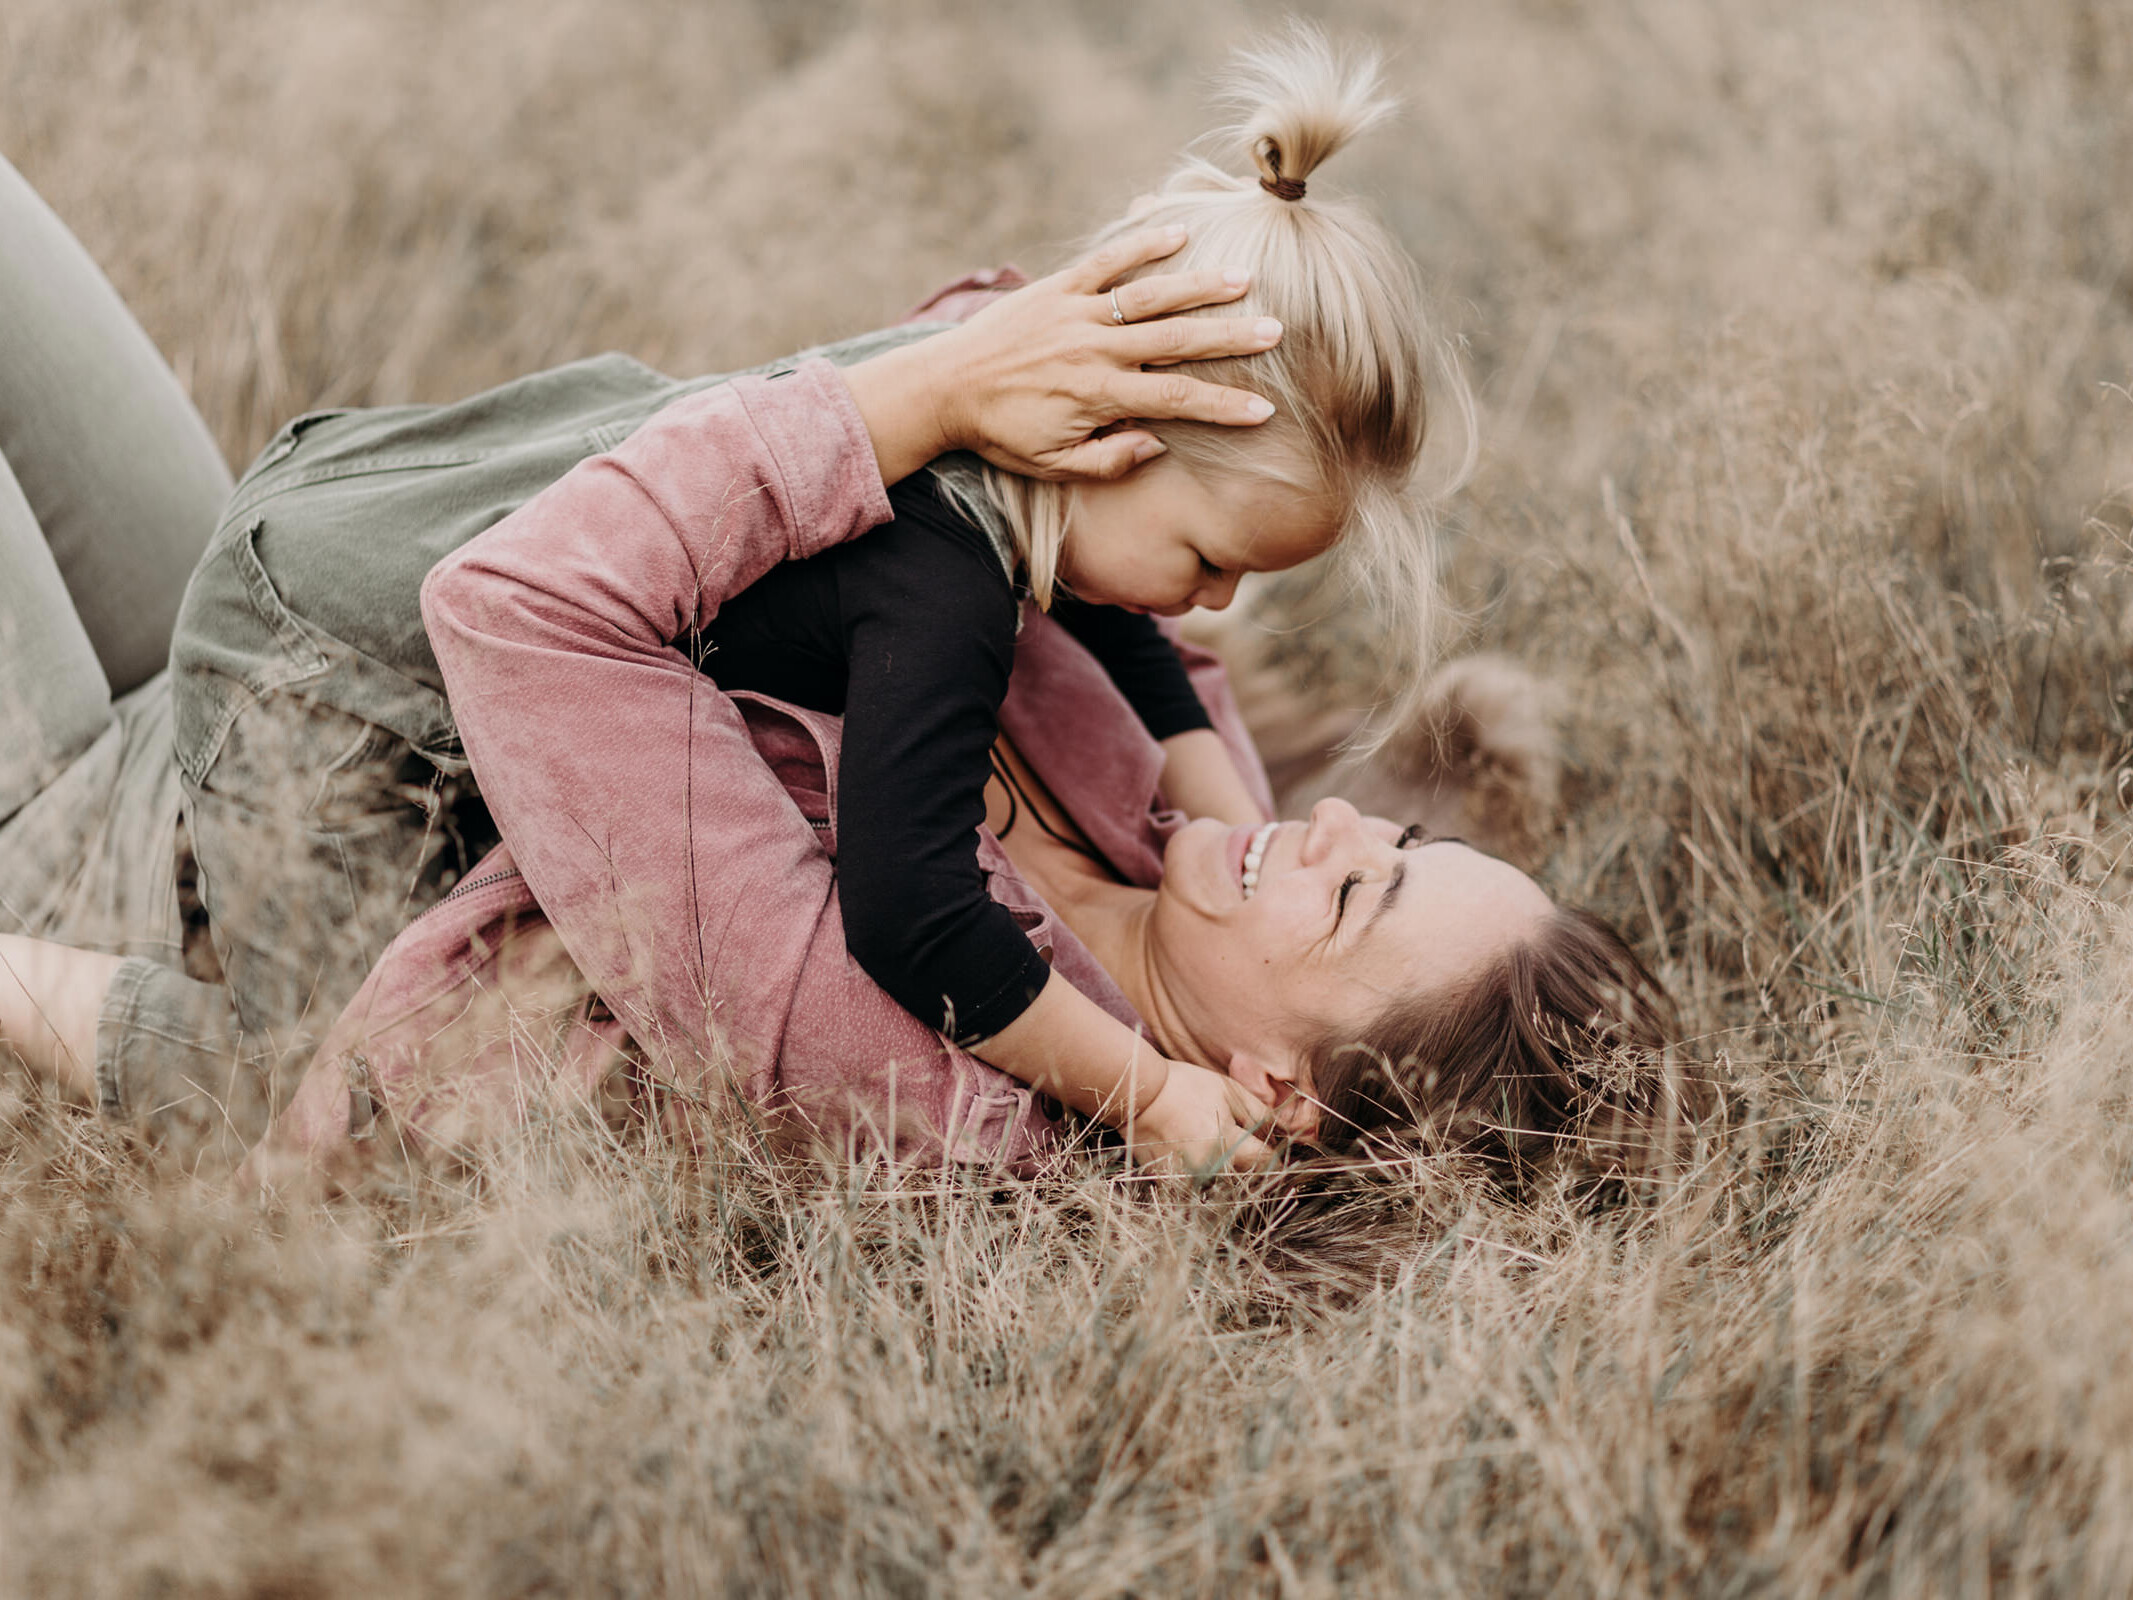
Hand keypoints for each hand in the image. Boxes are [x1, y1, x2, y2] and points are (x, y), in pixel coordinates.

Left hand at [844, 226, 1283, 484]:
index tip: (1263, 410)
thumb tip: (1158, 444)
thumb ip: (1108, 460)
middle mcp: (1094, 349)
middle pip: (1176, 340)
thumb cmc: (1002, 434)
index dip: (1222, 407)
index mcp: (1098, 395)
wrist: (943, 388)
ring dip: (1199, 285)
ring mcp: (1076, 312)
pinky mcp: (1057, 287)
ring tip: (1245, 278)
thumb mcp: (1053, 465)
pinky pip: (1106, 261)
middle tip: (1275, 331)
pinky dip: (1142, 243)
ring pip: (1149, 294)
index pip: (1175, 401)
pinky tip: (1181, 231)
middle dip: (1229, 337)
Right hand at [1125, 1058, 1276, 1173]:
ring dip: (1225, 1169)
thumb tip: (1284, 1133)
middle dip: (1248, 1160)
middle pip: (1246, 1176)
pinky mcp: (1169, 1183)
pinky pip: (1197, 1184)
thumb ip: (1261, 1114)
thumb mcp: (1229, 1091)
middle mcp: (1209, 1170)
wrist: (1137, 1094)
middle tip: (1236, 1137)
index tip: (1271, 1143)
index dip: (1274, 1151)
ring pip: (1222, 1183)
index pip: (1267, 1162)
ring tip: (1209, 1141)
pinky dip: (1200, 1171)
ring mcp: (1187, 1180)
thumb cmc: (1185, 1087)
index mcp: (1227, 1146)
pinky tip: (1190, 1148)